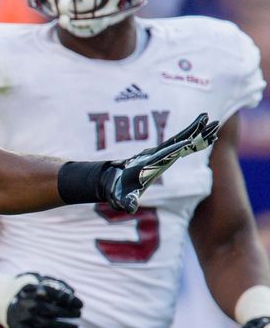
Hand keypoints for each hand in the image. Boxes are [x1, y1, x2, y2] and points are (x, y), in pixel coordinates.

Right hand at [5, 273, 82, 327]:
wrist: (3, 305)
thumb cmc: (29, 298)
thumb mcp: (38, 288)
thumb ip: (54, 290)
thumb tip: (73, 296)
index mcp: (32, 290)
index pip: (54, 294)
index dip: (69, 300)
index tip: (81, 304)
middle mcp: (27, 303)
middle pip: (52, 309)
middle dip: (68, 313)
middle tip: (79, 315)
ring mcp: (23, 316)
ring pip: (46, 323)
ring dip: (63, 326)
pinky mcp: (18, 327)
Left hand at [102, 112, 219, 212]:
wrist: (114, 179)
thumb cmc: (121, 189)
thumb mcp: (124, 196)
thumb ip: (127, 201)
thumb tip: (129, 208)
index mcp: (150, 163)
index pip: (165, 154)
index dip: (177, 148)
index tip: (189, 141)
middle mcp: (156, 154)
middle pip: (177, 140)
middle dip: (192, 131)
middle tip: (209, 120)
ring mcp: (160, 151)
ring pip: (182, 139)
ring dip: (197, 130)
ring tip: (213, 121)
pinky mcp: (163, 153)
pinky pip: (182, 144)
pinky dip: (195, 139)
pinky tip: (208, 134)